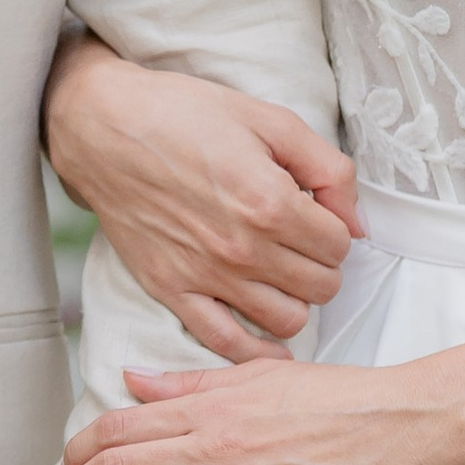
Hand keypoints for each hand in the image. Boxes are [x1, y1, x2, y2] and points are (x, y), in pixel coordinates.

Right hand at [43, 39, 359, 359]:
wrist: (106, 128)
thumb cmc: (186, 114)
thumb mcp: (269, 119)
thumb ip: (327, 168)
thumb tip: (358, 223)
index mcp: (271, 201)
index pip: (340, 245)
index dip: (337, 228)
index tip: (319, 215)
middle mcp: (242, 247)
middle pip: (321, 287)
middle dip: (322, 264)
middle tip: (303, 242)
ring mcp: (206, 275)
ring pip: (286, 321)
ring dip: (296, 300)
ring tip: (282, 273)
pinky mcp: (173, 290)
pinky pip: (226, 344)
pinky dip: (255, 349)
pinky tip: (267, 338)